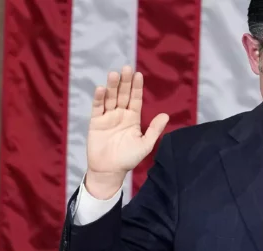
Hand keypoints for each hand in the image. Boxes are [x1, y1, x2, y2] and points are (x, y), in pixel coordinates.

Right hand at [85, 65, 168, 198]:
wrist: (110, 170)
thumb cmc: (128, 159)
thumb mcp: (145, 144)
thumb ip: (154, 129)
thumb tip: (166, 115)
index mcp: (133, 118)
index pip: (135, 99)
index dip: (136, 87)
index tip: (138, 74)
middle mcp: (120, 114)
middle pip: (123, 94)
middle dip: (125, 82)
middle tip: (126, 67)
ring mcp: (107, 117)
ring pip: (110, 98)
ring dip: (112, 86)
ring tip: (114, 74)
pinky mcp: (95, 122)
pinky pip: (97, 108)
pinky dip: (99, 98)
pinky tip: (101, 89)